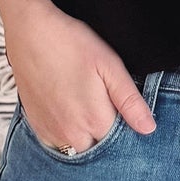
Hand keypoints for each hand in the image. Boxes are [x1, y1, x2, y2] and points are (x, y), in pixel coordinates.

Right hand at [1, 0, 156, 150]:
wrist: (30, 33)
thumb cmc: (71, 44)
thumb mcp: (110, 66)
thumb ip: (130, 101)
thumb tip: (149, 128)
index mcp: (96, 121)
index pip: (122, 140)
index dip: (126, 126)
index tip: (120, 107)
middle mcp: (72, 134)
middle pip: (100, 146)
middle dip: (106, 132)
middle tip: (101, 100)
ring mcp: (52, 133)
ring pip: (78, 147)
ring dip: (86, 134)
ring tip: (84, 102)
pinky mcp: (37, 127)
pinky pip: (58, 143)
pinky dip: (66, 133)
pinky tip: (68, 109)